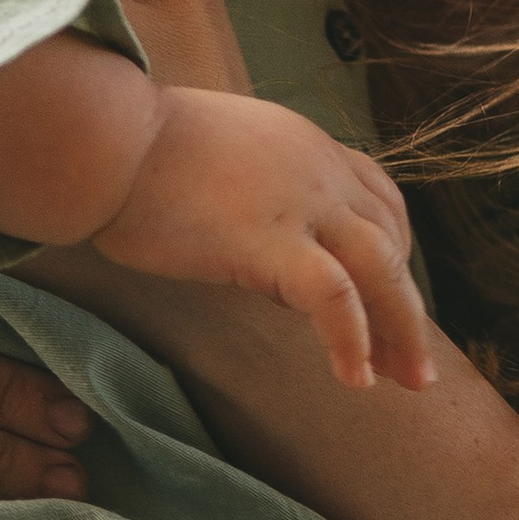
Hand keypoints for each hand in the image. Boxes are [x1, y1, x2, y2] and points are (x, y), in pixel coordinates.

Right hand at [93, 87, 433, 394]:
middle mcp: (318, 169)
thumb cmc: (135, 149)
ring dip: (403, 329)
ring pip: (382, 268)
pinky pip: (333, 297)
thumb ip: (255, 189)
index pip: (380, 200)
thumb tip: (257, 241)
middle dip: (407, 304)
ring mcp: (299, 203)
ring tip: (409, 379)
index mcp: (306, 147)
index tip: (392, 300)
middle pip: (390, 240)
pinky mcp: (269, 241)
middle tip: (413, 361)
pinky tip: (354, 379)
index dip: (397, 254)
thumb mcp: (219, 155)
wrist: (105, 139)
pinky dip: (352, 340)